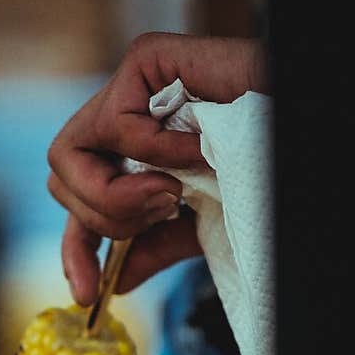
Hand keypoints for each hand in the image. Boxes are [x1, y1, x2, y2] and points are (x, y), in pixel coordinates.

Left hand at [47, 32, 266, 304]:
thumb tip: (113, 284)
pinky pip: (115, 124)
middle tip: (160, 214)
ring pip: (66, 155)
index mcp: (128, 153)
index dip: (75, 249)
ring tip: (175, 189)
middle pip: (60, 179)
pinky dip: (154, 152)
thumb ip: (151, 247)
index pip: (76, 200)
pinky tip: (196, 150)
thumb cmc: (254, 170)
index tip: (87, 295)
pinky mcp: (144, 59)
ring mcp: (127, 86)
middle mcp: (119, 115)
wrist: (294, 134)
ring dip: (120, 193)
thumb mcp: (196, 223)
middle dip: (102, 217)